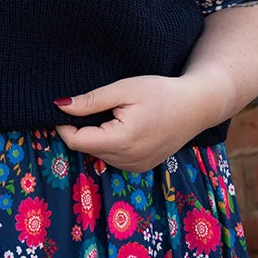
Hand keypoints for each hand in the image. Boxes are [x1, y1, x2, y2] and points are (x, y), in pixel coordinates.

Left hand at [54, 75, 205, 172]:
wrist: (197, 106)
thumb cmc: (161, 92)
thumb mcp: (124, 89)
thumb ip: (91, 101)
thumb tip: (61, 106)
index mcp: (122, 141)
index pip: (77, 141)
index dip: (63, 125)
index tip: (62, 108)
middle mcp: (128, 161)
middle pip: (87, 148)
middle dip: (81, 128)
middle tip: (90, 105)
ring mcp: (136, 167)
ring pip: (99, 154)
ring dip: (95, 136)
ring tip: (111, 113)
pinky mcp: (142, 167)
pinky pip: (113, 157)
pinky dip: (109, 143)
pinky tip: (121, 125)